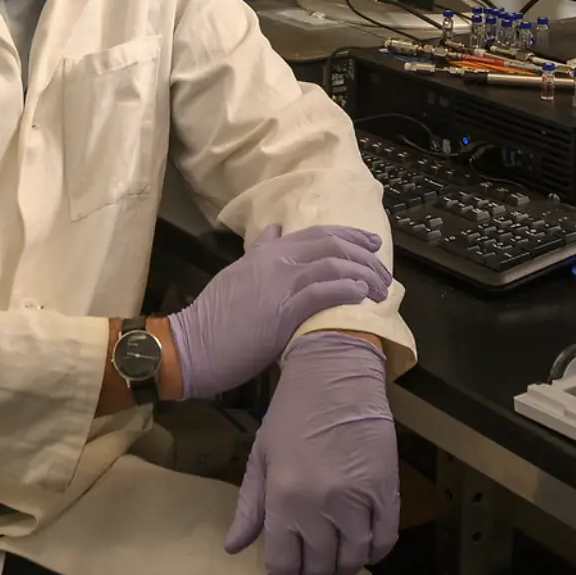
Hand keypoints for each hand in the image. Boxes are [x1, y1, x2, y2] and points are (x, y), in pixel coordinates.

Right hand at [168, 225, 388, 399]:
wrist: (191, 345)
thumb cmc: (215, 317)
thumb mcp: (237, 273)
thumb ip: (260, 251)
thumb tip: (276, 229)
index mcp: (267, 251)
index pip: (318, 233)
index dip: (350, 236)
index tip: (371, 246)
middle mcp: (276, 260)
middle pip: (332, 245)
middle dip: (364, 255)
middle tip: (384, 271)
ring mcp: (280, 284)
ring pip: (333, 266)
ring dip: (363, 275)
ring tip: (379, 290)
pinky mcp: (282, 311)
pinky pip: (322, 292)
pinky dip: (346, 290)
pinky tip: (360, 296)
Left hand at [224, 332, 398, 574]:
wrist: (336, 374)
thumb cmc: (292, 413)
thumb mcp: (261, 457)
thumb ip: (249, 507)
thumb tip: (234, 547)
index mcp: (284, 498)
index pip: (283, 562)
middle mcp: (321, 506)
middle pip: (320, 566)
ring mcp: (358, 499)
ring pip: (353, 559)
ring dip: (342, 573)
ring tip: (333, 574)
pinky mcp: (388, 490)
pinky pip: (385, 538)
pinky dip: (374, 553)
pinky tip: (363, 553)